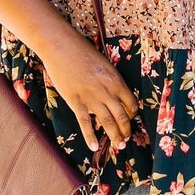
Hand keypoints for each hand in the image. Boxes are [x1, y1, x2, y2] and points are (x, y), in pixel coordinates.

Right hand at [39, 27, 139, 153]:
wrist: (62, 47)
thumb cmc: (83, 52)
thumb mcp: (104, 64)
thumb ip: (110, 80)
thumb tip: (114, 94)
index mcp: (116, 81)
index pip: (131, 104)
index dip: (132, 115)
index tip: (129, 120)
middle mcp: (107, 91)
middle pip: (122, 117)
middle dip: (126, 131)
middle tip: (126, 140)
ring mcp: (91, 98)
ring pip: (108, 122)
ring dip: (114, 136)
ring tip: (117, 146)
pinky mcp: (76, 102)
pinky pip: (85, 123)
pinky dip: (90, 136)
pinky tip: (93, 146)